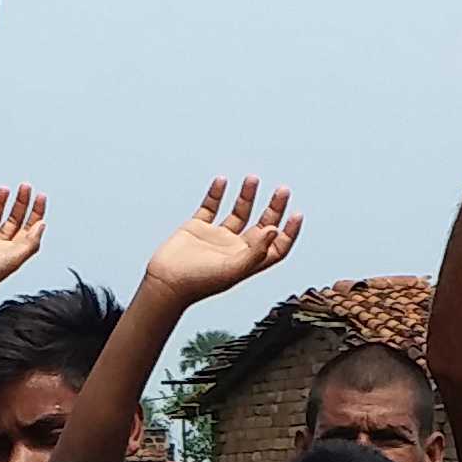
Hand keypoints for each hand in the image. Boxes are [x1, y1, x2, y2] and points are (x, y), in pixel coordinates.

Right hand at [0, 181, 49, 304]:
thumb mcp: (13, 259)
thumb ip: (30, 242)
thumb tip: (41, 225)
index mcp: (10, 253)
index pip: (27, 229)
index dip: (35, 212)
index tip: (39, 196)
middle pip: (12, 220)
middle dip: (20, 203)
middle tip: (25, 188)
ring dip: (0, 202)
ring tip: (4, 190)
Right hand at [139, 177, 302, 306]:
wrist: (165, 282)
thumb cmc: (199, 283)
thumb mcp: (232, 270)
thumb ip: (256, 252)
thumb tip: (276, 230)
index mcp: (247, 261)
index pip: (276, 247)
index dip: (289, 233)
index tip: (296, 213)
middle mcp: (235, 248)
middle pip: (262, 225)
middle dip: (274, 208)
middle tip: (282, 190)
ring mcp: (217, 237)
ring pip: (238, 212)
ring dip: (247, 196)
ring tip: (252, 179)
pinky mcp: (197, 228)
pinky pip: (210, 207)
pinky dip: (215, 194)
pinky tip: (222, 181)